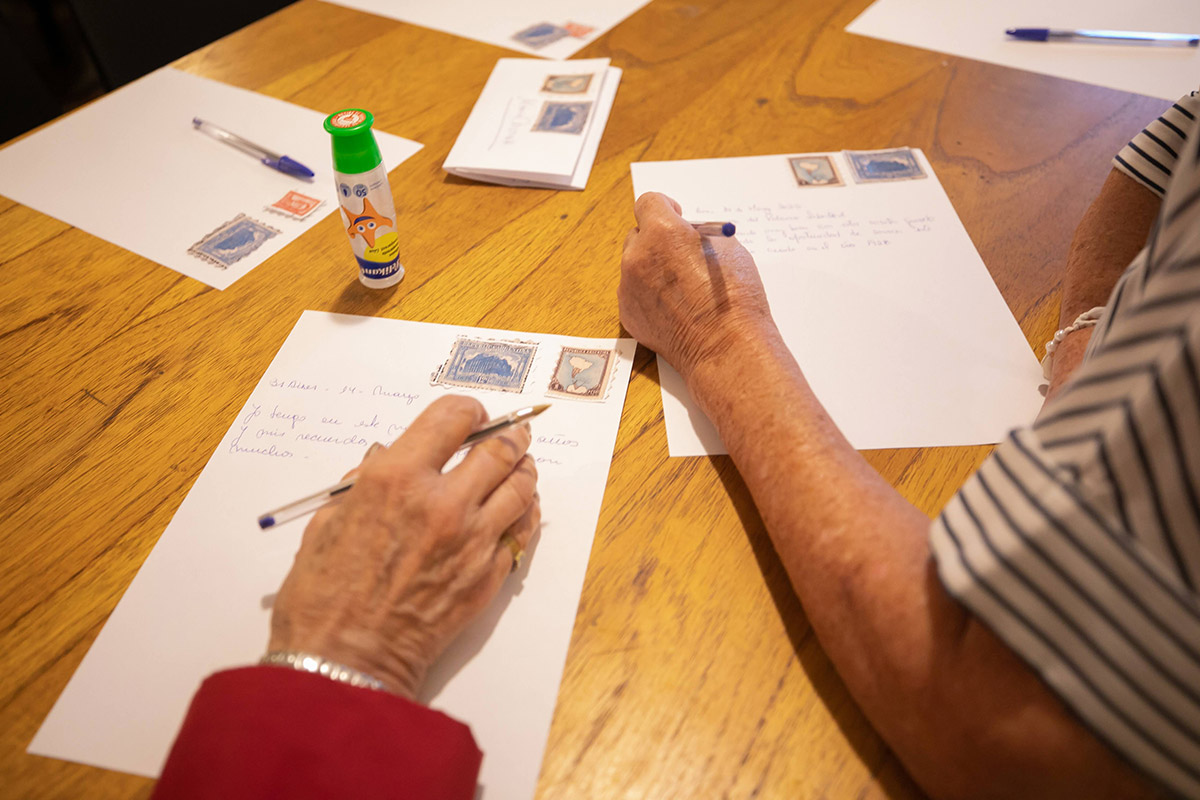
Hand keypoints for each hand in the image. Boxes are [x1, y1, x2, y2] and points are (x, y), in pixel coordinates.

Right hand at [268, 395, 539, 697]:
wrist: (346, 660)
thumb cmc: (324, 595)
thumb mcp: (328, 522)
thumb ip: (362, 483)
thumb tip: (383, 458)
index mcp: (396, 478)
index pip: (452, 418)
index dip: (469, 411)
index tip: (472, 416)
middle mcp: (442, 502)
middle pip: (500, 450)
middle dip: (510, 435)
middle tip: (512, 434)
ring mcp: (472, 540)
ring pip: (521, 487)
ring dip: (524, 470)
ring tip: (522, 465)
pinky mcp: (488, 575)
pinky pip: (522, 531)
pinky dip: (525, 512)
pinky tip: (520, 507)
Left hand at [619, 192, 776, 378]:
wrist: (726, 347)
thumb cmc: (734, 298)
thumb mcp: (727, 249)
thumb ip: (698, 235)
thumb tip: (688, 234)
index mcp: (663, 232)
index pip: (649, 202)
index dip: (665, 207)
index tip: (676, 214)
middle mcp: (638, 256)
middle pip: (637, 234)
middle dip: (656, 239)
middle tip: (679, 252)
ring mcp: (629, 287)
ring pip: (634, 265)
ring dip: (651, 267)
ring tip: (680, 286)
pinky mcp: (627, 313)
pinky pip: (633, 293)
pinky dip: (648, 295)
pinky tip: (673, 308)